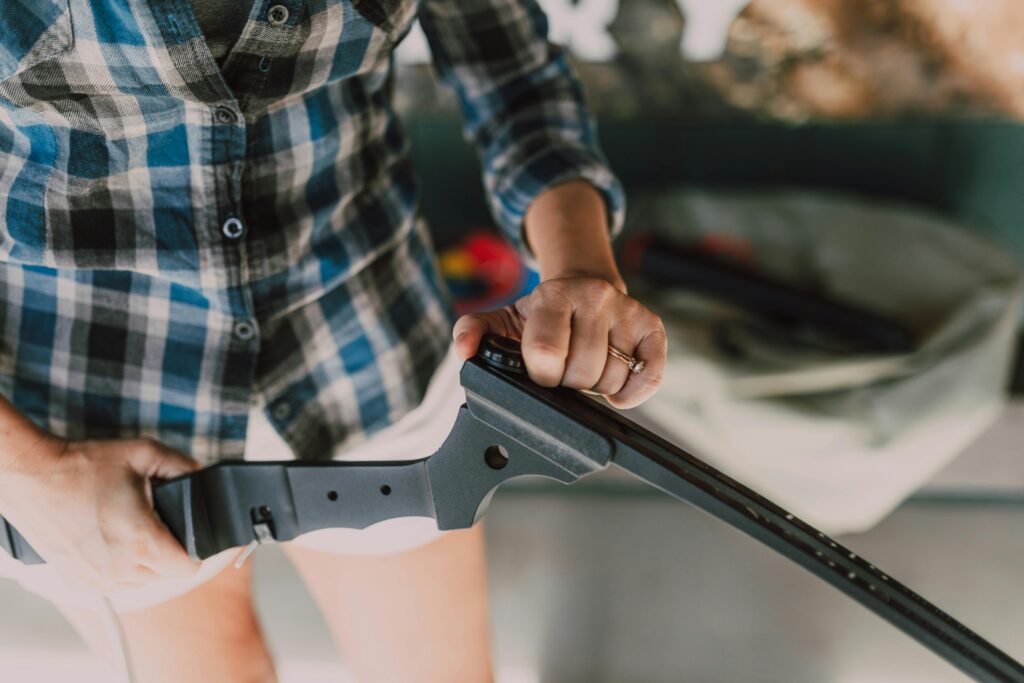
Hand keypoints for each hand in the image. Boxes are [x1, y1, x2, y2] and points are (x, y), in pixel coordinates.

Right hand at [0, 435, 199, 592]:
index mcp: (140, 540)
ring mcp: (96, 579)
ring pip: (141, 582)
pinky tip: (115, 541)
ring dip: (146, 562)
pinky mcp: (78, 581)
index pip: (187, 568)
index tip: (190, 536)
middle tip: (159, 524)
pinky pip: (116, 584)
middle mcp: (118, 567)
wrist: (34, 476)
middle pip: (166, 575)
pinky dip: (122, 568)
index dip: (196, 551)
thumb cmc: (85, 465)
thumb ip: (184, 467)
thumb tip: (204, 477)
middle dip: (170, 552)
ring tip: (134, 530)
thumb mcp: (144, 454)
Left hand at [453, 274, 666, 408]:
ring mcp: (627, 310)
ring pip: (612, 380)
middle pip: (581, 373)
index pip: (545, 353)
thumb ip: (474, 331)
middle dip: (567, 382)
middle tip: (563, 369)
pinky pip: (649, 378)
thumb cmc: (542, 313)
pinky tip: (615, 387)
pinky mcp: (653, 327)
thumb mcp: (502, 317)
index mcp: (552, 294)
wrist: (584, 286)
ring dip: (595, 387)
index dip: (540, 374)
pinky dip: (632, 394)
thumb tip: (464, 350)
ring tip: (585, 368)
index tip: (539, 370)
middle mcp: (594, 296)